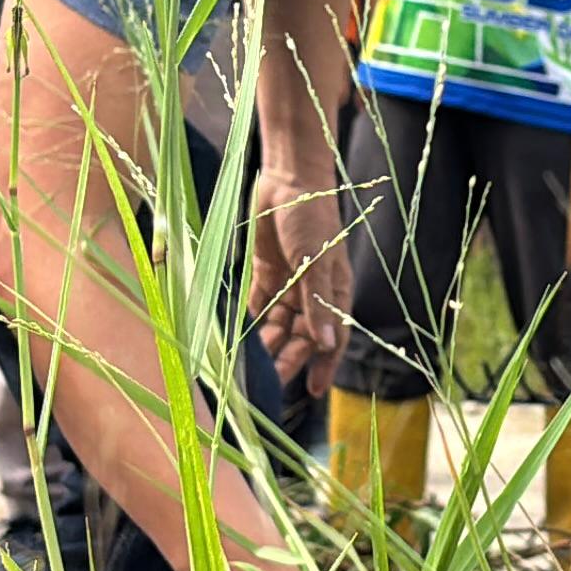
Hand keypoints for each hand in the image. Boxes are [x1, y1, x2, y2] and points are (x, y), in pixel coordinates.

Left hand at [246, 164, 346, 390]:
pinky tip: (237, 338)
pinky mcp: (266, 274)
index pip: (331, 338)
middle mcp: (312, 294)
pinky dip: (250, 322)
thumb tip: (326, 345)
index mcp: (333, 293)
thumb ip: (318, 304)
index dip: (324, 365)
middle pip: (302, 337)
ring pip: (278, 326)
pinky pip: (258, 306)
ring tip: (250, 367)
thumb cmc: (312, 217)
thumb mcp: (316, 261)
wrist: (289, 179)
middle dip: (288, 360)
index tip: (313, 392)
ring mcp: (289, 285)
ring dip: (267, 345)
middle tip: (269, 385)